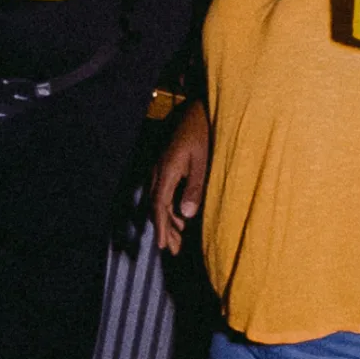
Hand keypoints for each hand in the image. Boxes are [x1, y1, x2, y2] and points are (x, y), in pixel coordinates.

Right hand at [152, 100, 208, 255]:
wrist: (198, 108)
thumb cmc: (203, 132)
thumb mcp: (204, 161)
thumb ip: (195, 188)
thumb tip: (186, 216)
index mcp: (167, 170)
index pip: (159, 205)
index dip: (161, 227)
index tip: (162, 246)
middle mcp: (159, 169)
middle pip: (155, 206)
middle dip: (163, 229)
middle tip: (172, 250)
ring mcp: (161, 166)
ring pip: (158, 199)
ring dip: (167, 219)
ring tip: (178, 239)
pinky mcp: (167, 165)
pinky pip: (163, 191)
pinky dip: (170, 207)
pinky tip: (181, 217)